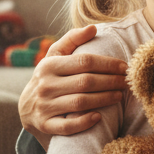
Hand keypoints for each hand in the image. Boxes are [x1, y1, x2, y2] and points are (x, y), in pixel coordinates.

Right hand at [17, 25, 127, 147]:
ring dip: (104, 99)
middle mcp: (45, 85)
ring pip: (80, 102)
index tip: (124, 67)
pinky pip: (67, 126)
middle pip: (85, 82)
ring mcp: (44, 106)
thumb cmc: (48, 77)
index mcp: (48, 65)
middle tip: (126, 82)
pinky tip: (99, 117)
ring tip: (119, 95)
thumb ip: (72, 40)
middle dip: (111, 81)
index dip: (108, 64)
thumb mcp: (55, 56)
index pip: (84, 62)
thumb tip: (93, 28)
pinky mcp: (45, 125)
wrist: (26, 108)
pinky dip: (84, 122)